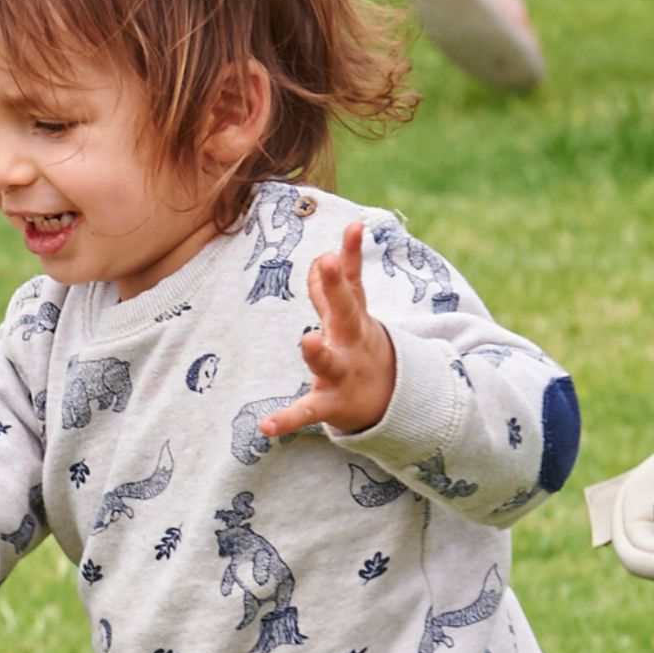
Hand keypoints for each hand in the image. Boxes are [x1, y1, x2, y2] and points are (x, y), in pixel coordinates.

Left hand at [255, 222, 397, 440]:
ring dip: (318, 352)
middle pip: (345, 311)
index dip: (351, 253)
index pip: (352, 281)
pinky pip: (307, 412)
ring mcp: (342, 373)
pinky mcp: (330, 403)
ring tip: (307, 340)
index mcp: (353, 319)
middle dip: (336, 287)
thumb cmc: (357, 350)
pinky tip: (265, 426)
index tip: (353, 226)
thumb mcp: (349, 319)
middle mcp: (350, 342)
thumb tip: (319, 258)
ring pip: (329, 362)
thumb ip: (330, 291)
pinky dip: (287, 419)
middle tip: (328, 261)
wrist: (388, 399)